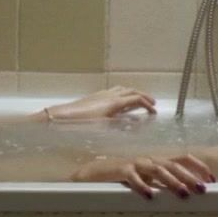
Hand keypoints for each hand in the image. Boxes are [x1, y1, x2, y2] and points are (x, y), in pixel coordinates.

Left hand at [42, 85, 156, 120]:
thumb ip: (121, 124)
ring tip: (139, 100)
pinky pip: (114, 90)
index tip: (154, 111)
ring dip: (133, 93)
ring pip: (123, 89)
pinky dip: (123, 93)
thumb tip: (134, 123)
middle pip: (132, 91)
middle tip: (152, 103)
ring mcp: (102, 94)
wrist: (63, 117)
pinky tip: (120, 102)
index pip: (136, 99)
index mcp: (115, 102)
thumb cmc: (83, 124)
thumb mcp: (105, 127)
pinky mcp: (96, 96)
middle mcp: (110, 95)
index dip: (147, 104)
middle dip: (143, 96)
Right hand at [70, 153, 215, 199]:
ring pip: (157, 169)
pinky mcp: (121, 170)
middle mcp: (149, 159)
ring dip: (172, 181)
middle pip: (173, 164)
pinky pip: (133, 178)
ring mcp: (135, 163)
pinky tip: (150, 196)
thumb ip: (163, 180)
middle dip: (190, 176)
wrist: (96, 172)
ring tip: (183, 193)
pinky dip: (142, 186)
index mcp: (157, 159)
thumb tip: (186, 190)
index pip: (182, 157)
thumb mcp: (148, 177)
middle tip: (202, 189)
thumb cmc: (124, 175)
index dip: (198, 166)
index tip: (211, 179)